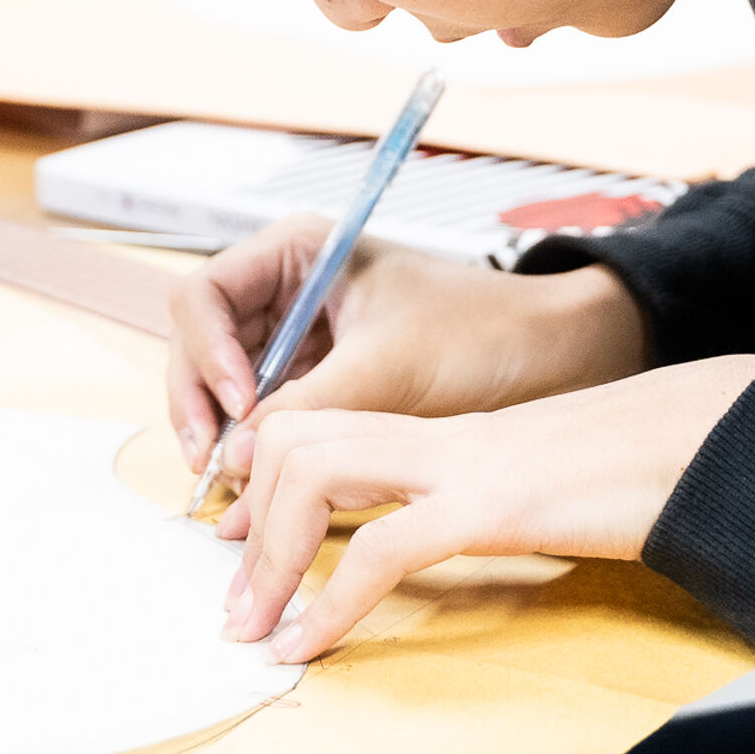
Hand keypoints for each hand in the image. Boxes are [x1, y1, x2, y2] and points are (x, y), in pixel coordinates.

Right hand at [165, 213, 650, 483]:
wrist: (555, 358)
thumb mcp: (390, 365)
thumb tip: (235, 459)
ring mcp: (299, 340)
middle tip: (210, 465)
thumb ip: (309, 406)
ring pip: (224, 389)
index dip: (203, 353)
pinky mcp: (319, 384)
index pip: (204, 296)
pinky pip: (264, 419)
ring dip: (221, 438)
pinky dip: (254, 456)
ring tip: (228, 497)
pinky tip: (254, 500)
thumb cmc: (485, 332)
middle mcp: (286, 291)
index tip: (238, 404)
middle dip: (198, 405)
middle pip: (200, 346)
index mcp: (297, 252)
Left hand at [215, 354, 754, 662]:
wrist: (724, 441)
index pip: (327, 428)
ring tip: (255, 631)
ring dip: (270, 560)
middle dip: (248, 520)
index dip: (267, 485)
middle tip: (235, 606)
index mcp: (453, 436)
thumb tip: (443, 554)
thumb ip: (491, 512)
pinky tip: (310, 645)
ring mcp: (466, 463)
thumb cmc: (650, 474)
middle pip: (299, 438)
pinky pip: (383, 548)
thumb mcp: (550, 495)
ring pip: (317, 472)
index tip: (247, 559)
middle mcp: (444, 437)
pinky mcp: (496, 505)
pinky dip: (330, 602)